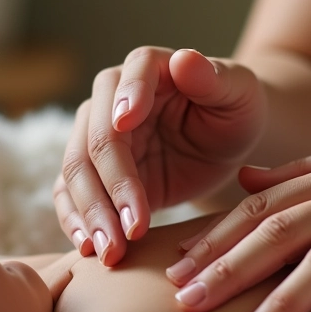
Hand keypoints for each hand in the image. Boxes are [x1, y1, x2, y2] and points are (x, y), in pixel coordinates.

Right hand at [55, 47, 265, 264]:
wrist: (228, 141)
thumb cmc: (236, 109)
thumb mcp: (238, 92)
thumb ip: (212, 78)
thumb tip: (184, 59)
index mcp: (147, 68)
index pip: (128, 78)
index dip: (127, 100)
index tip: (127, 126)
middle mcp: (112, 99)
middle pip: (96, 139)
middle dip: (109, 186)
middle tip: (129, 230)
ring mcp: (99, 137)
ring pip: (77, 173)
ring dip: (91, 214)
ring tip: (110, 251)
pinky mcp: (97, 173)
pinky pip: (72, 195)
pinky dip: (77, 221)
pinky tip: (89, 249)